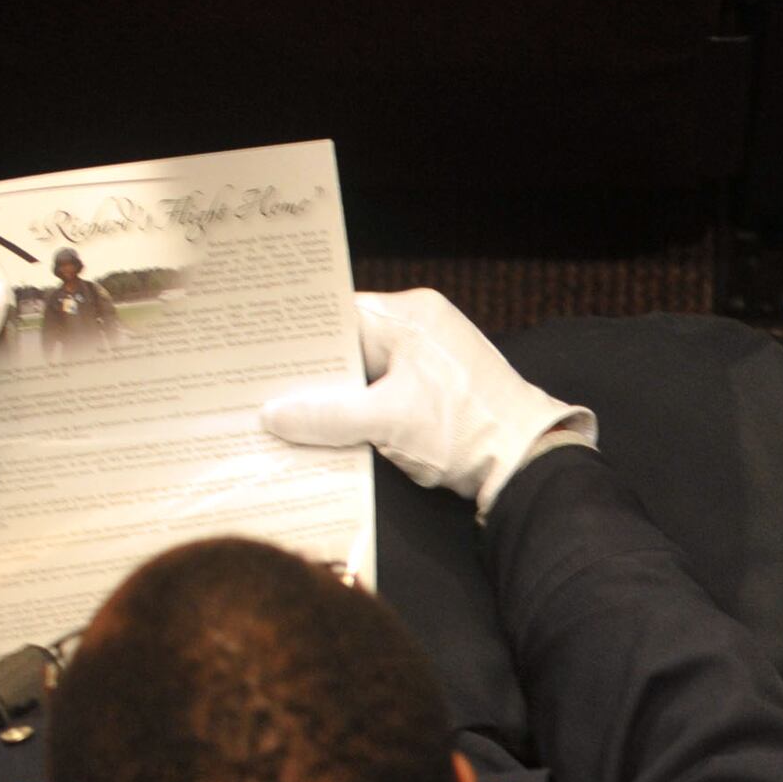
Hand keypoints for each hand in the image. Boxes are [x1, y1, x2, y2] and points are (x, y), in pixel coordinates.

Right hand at [263, 289, 594, 519]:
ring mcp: (427, 363)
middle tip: (256, 389)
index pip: (336, 314)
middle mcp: (419, 330)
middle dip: (309, 373)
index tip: (255, 355)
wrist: (528, 466)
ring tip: (279, 414)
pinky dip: (356, 414)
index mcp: (411, 318)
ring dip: (331, 398)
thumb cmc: (465, 432)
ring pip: (361, 375)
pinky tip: (324, 432)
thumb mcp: (389, 422)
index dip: (295, 336)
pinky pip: (380, 396)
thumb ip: (328, 415)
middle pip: (346, 346)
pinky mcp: (432, 395)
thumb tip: (271, 413)